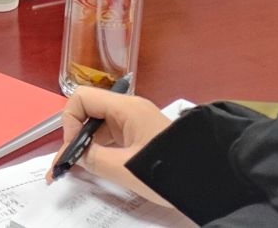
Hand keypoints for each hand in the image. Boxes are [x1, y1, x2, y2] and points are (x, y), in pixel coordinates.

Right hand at [49, 88, 175, 204]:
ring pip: (100, 126)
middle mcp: (130, 109)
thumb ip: (94, 159)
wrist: (210, 179)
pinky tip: (98, 166)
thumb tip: (76, 156)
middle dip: (75, 136)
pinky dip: (101, 149)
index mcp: (125, 108)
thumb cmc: (170, 169)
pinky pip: (113, 136)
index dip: (70, 122)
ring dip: (87, 144)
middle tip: (67, 164)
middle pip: (89, 112)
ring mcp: (137, 121)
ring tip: (79, 168)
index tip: (72, 149)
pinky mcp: (143, 134)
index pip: (81, 98)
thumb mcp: (126, 168)